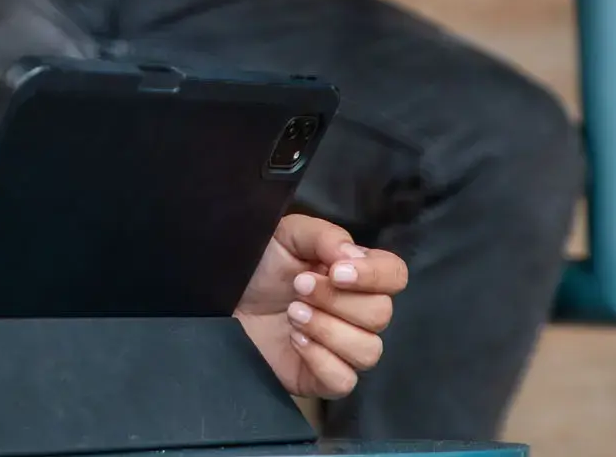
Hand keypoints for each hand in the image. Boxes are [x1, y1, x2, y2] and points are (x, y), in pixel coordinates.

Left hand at [236, 214, 405, 397]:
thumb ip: (324, 236)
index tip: (336, 272)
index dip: (374, 275)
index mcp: (355, 275)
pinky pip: (344, 380)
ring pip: (368, 351)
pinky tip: (295, 341)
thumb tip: (355, 257)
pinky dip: (320, 359)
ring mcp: (343, 349)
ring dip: (327, 329)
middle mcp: (358, 313)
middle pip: (381, 314)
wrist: (220, 298)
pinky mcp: (323, 378)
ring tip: (293, 314)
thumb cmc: (257, 265)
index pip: (395, 275)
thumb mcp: (286, 235)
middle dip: (336, 300)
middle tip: (298, 287)